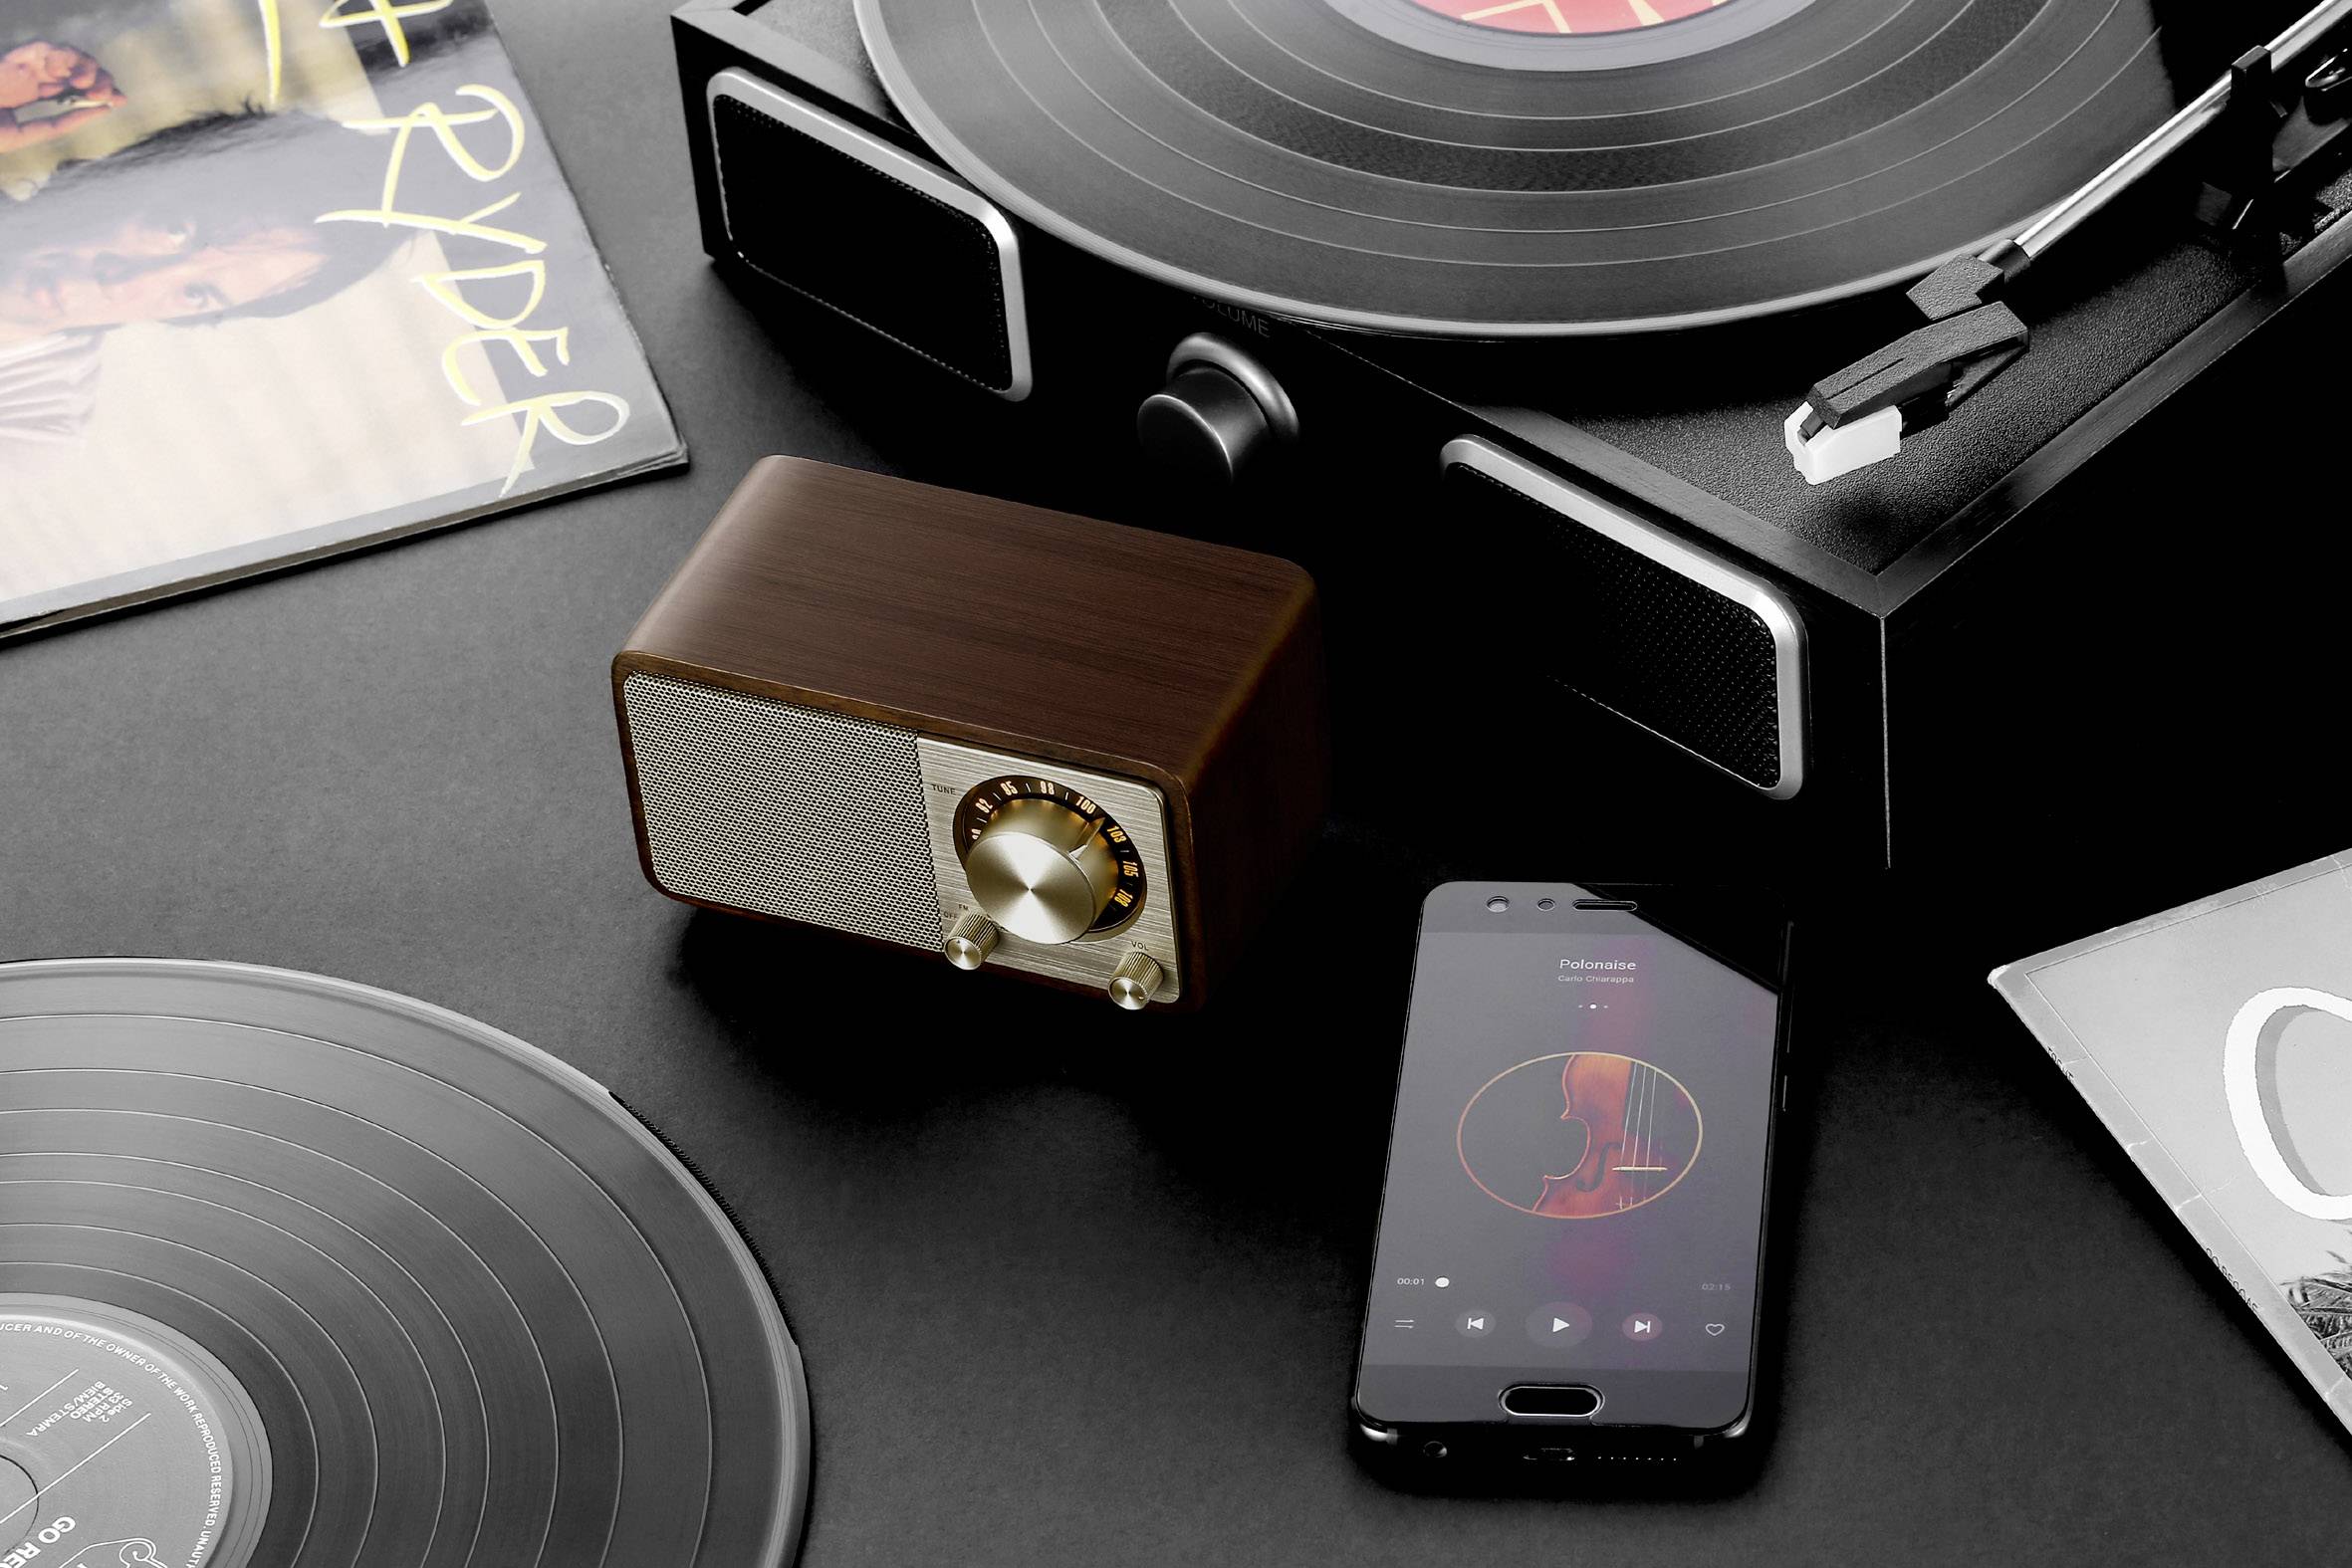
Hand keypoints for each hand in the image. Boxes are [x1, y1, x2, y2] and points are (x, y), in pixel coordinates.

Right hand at [0, 41, 123, 151]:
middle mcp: (33, 76)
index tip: (120, 101)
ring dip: (87, 67)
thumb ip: (57, 125)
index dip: (101, 91)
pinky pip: (43, 47)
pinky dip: (61, 56)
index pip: (75, 87)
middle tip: (108, 97)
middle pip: (79, 69)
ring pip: (68, 54)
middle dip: (102, 80)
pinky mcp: (13, 58)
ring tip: (87, 87)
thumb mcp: (24, 135)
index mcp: (33, 93)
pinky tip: (65, 75)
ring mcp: (24, 66)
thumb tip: (98, 112)